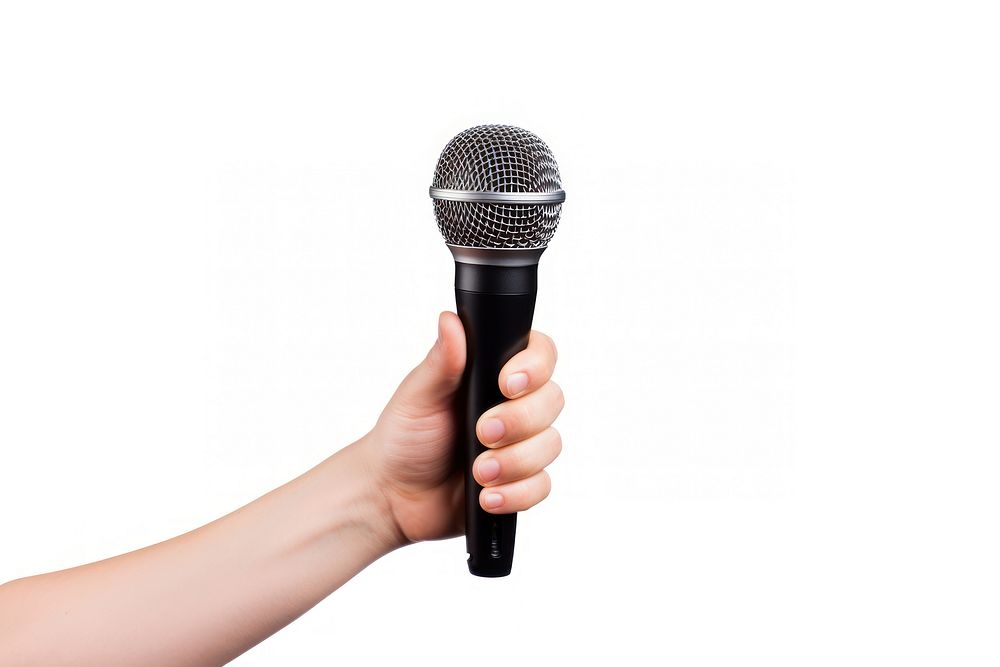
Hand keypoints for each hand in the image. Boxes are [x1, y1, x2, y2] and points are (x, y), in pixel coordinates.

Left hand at [360, 312, 563, 544]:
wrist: (392, 494)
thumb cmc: (403, 437)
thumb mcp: (418, 395)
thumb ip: (442, 361)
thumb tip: (450, 320)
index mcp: (493, 374)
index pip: (540, 355)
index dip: (534, 367)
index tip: (505, 384)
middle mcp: (514, 405)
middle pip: (552, 401)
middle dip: (519, 421)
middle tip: (482, 433)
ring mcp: (521, 444)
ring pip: (550, 445)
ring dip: (515, 461)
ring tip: (478, 472)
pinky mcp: (521, 482)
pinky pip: (541, 486)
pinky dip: (515, 493)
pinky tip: (486, 496)